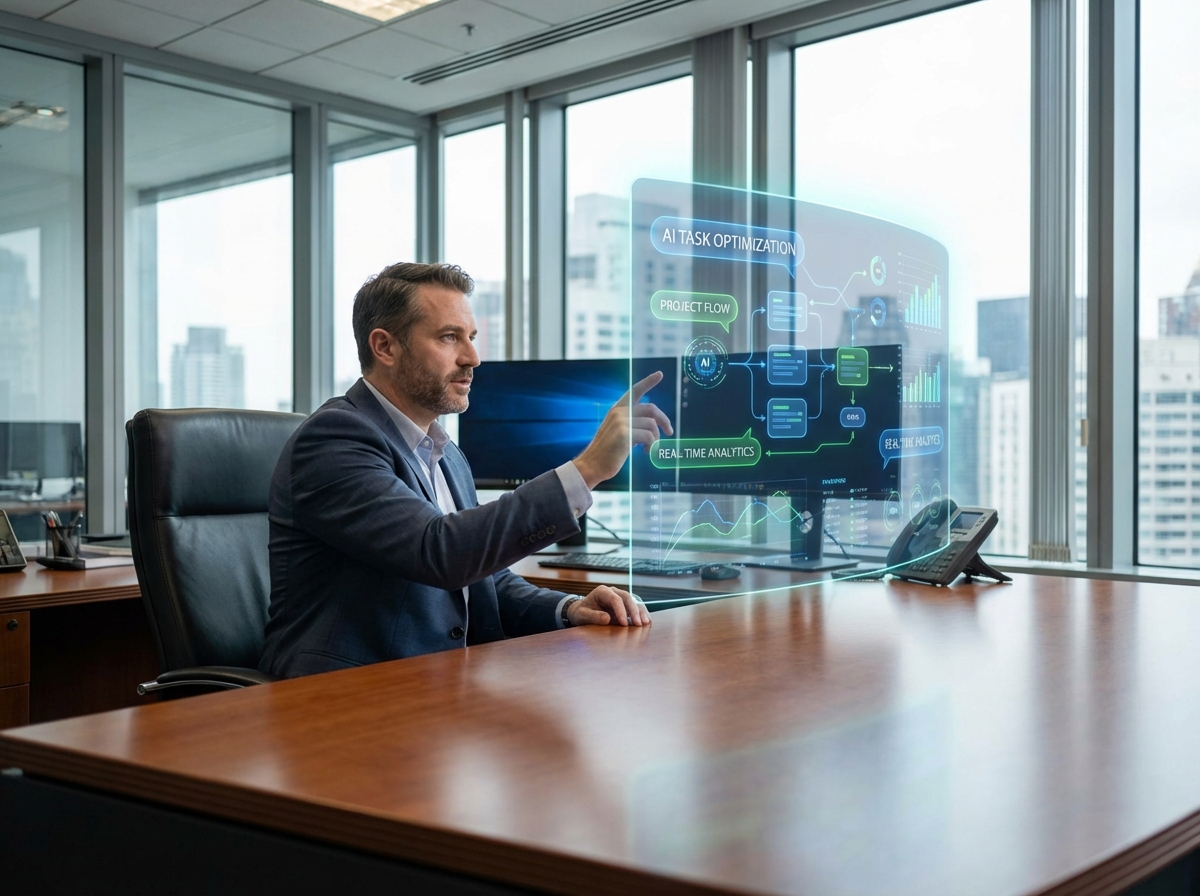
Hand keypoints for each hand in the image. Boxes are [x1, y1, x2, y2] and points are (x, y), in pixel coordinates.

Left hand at [568, 585, 650, 626]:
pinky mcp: (625, 605)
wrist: (582, 612)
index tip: (624, 624)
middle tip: (638, 624)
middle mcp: (613, 592)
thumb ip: (593, 616)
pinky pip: (636, 607)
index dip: (621, 611)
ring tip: (646, 623)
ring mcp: (620, 598)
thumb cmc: (581, 613)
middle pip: (627, 598)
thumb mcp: (582, 615)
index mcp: (602, 591)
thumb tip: (607, 618)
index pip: (615, 599)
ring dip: (641, 612)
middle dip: (634, 611)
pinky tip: (647, 622)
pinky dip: (642, 614)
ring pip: (634, 601)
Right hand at [573, 372, 673, 488]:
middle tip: (669, 432)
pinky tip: (645, 452)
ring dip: (655, 438)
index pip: (635, 391)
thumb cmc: (607, 452)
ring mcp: (621, 422)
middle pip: (651, 409)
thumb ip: (631, 423)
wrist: (592, 465)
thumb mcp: (618, 432)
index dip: (648, 382)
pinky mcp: (624, 434)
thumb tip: (652, 425)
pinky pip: (649, 437)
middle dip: (664, 420)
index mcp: (617, 410)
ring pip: (652, 424)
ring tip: (648, 448)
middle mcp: (619, 412)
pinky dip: (651, 446)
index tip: (660, 374)